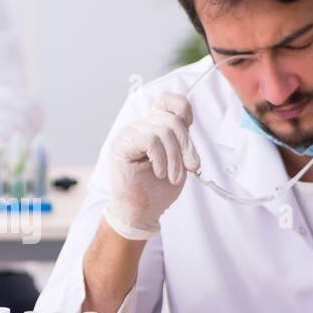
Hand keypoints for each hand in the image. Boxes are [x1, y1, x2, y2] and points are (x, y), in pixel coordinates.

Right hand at [103, 92, 200, 239]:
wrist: (141, 212)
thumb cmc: (158, 189)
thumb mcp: (179, 161)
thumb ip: (182, 140)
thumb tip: (188, 124)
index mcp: (156, 126)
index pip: (170, 101)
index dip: (184, 110)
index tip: (190, 133)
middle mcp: (142, 125)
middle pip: (172, 120)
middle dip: (186, 147)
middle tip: (190, 169)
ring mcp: (130, 133)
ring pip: (163, 130)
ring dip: (174, 158)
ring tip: (172, 177)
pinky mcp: (121, 143)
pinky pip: (150, 139)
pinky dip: (160, 158)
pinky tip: (159, 172)